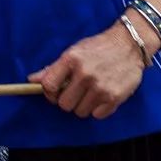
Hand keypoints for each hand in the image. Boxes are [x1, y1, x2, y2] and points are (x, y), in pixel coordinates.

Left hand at [28, 23, 144, 119]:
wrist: (129, 44)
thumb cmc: (98, 47)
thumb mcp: (74, 51)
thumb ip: (53, 68)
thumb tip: (32, 80)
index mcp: (72, 59)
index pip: (49, 85)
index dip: (49, 92)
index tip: (54, 91)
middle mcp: (85, 74)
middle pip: (64, 104)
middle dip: (67, 100)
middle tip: (75, 91)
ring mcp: (100, 87)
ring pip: (80, 112)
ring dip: (83, 105)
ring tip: (90, 92)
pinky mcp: (115, 98)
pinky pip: (97, 115)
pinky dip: (97, 109)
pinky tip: (101, 96)